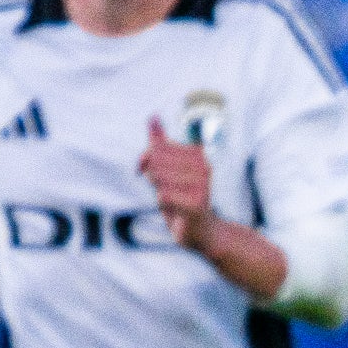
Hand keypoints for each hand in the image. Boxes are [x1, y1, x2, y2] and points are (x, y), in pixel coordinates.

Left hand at [140, 118, 212, 249]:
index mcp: (197, 155)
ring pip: (158, 179)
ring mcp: (202, 185)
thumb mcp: (167, 168)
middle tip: (163, 189)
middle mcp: (203, 166)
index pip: (157, 147)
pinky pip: (163, 196)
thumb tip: (152, 117)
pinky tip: (174, 207)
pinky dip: (163, 203)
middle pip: (156, 162)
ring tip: (172, 199)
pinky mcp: (197, 203)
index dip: (145, 158)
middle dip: (152, 177)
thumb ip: (159, 143)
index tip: (144, 168)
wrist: (200, 230)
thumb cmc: (181, 197)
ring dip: (159, 191)